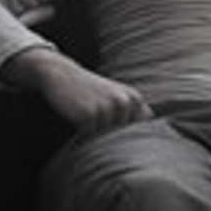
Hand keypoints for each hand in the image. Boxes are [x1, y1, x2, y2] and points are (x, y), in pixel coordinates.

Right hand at [7, 47, 152, 134]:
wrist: (61, 73)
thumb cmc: (90, 89)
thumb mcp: (117, 95)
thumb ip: (133, 112)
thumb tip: (150, 134)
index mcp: (134, 99)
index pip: (143, 128)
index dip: (133, 135)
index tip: (122, 132)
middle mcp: (124, 103)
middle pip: (123, 136)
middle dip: (111, 134)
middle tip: (96, 116)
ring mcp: (107, 109)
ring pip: (105, 137)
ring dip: (95, 132)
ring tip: (86, 112)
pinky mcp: (88, 115)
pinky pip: (88, 135)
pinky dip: (82, 131)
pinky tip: (76, 114)